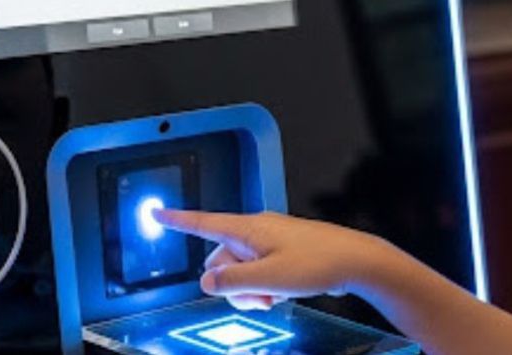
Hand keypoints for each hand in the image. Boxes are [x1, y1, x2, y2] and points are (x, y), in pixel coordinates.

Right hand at [154, 209, 388, 310]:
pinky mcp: (282, 252)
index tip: (156, 212)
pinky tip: (281, 294)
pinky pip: (258, 271)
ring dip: (248, 289)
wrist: (355, 260)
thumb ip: (233, 281)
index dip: (177, 220)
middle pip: (221, 259)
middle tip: (259, 297)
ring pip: (240, 269)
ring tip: (273, 298)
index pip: (203, 223)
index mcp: (248, 229)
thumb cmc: (317, 263)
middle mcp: (256, 230)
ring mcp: (270, 241)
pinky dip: (263, 286)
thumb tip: (206, 281)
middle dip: (230, 284)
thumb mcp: (269, 279)